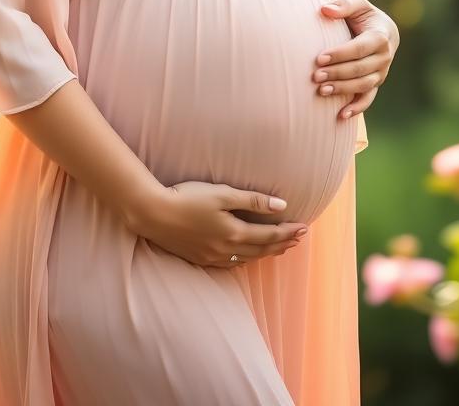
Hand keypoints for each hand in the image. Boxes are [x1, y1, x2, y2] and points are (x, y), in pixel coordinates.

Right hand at [128, 181, 308, 268]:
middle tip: (298, 239)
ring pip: (248, 259)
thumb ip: (253, 201)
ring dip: (266, 253)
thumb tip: (282, 207)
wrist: (153, 213)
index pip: (270, 235)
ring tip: (279, 247)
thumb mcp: (222, 194)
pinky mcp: (200, 258)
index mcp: (234, 233)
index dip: (288, 232)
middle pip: (262, 250)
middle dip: (282, 244)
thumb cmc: (187, 197)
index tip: (305, 228)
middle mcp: (227, 250)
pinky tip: (247, 255)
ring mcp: (212, 257)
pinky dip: (246, 259)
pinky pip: (231, 263)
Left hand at [313, 0, 399, 120]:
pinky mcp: (376, 83)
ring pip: (363, 85)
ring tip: (321, 91)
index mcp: (380, 36)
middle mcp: (384, 56)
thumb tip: (325, 9)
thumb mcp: (358, 5)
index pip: (359, 48)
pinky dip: (357, 108)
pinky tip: (341, 115)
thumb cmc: (364, 16)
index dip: (340, 54)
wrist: (382, 31)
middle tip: (315, 76)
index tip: (320, 58)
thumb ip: (344, 5)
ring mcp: (381, 72)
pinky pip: (368, 98)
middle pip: (360, 69)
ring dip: (343, 89)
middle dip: (337, 73)